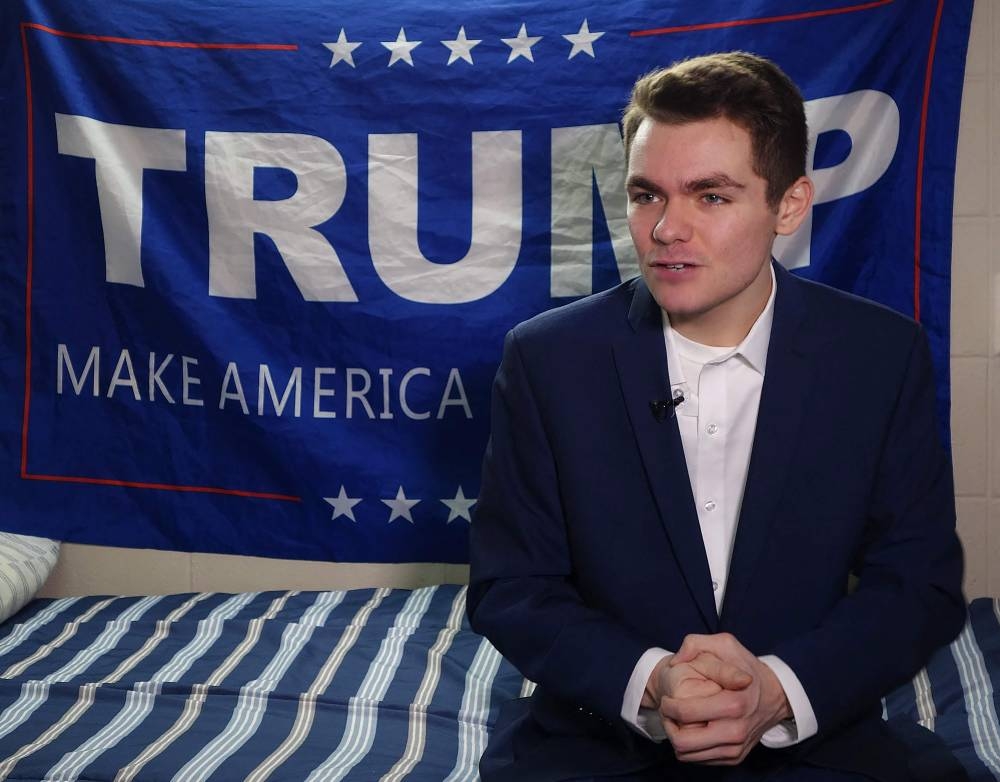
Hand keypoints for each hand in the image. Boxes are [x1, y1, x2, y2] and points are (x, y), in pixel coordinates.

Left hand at [660, 633, 791, 764]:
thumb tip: (676, 661)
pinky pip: (700, 760)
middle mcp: (736, 730)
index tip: (667, 698)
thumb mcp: (724, 644)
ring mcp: (736, 747)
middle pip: (683, 741)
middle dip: (668, 725)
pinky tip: (691, 728)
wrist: (775, 694)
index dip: (667, 705)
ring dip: (675, 737)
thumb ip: (695, 644)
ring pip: (688, 754)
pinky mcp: (735, 757)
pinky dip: (689, 747)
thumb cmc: (745, 666)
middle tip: (667, 711)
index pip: (685, 713)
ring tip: (676, 720)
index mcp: (734, 703)